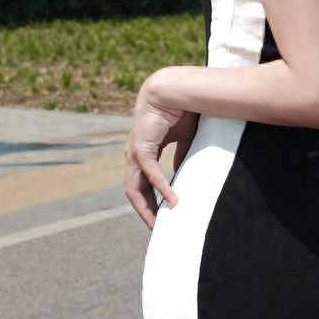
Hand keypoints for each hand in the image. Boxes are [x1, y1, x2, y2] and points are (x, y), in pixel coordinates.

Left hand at [125, 75, 197, 228]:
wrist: (174, 89)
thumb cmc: (181, 110)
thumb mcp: (184, 139)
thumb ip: (182, 156)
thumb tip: (182, 173)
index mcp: (144, 151)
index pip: (142, 183)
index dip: (150, 200)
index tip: (161, 215)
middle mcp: (135, 155)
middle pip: (134, 191)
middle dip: (145, 211)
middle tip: (157, 229)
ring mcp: (135, 153)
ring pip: (135, 189)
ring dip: (146, 207)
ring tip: (159, 223)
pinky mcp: (142, 148)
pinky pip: (151, 175)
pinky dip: (161, 190)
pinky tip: (173, 201)